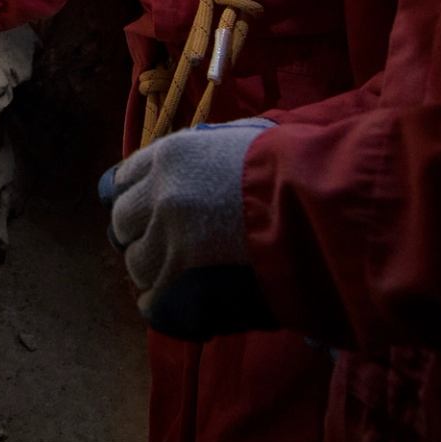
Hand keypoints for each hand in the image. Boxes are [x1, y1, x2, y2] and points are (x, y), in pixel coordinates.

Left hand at [100, 119, 275, 306]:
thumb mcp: (238, 138)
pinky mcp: (184, 282)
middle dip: (139, 233)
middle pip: (122, 222)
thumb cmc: (290, 170)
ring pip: (135, 263)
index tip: (147, 209)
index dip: (135, 197)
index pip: (122, 180)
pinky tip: (176, 301)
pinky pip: (150, 300)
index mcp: (170, 156)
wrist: (319, 209)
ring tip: (179, 273)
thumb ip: (203, 149)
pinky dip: (159, 302)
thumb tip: (191, 156)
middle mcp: (161, 195)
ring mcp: (170, 241)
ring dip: (153, 269)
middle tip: (163, 244)